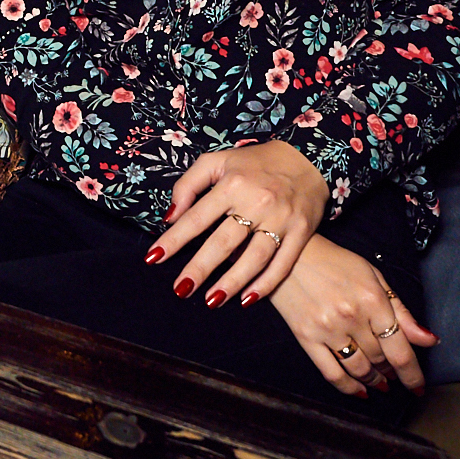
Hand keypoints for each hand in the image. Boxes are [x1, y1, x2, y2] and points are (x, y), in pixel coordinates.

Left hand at [145, 140, 329, 307]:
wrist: (306, 158)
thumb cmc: (253, 163)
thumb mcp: (216, 161)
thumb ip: (189, 185)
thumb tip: (170, 216)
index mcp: (232, 184)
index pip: (196, 217)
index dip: (174, 239)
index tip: (153, 258)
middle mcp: (257, 202)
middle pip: (223, 242)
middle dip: (200, 268)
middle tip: (180, 289)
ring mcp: (281, 219)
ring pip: (254, 257)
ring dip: (232, 282)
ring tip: (211, 300)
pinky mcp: (301, 231)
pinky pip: (283, 263)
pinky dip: (266, 284)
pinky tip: (247, 299)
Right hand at [267, 234, 437, 396]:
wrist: (288, 254)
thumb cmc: (333, 261)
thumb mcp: (373, 276)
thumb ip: (400, 310)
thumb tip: (428, 340)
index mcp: (372, 299)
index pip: (400, 350)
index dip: (413, 374)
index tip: (418, 386)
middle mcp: (351, 317)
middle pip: (380, 359)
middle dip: (391, 371)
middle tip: (394, 373)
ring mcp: (327, 329)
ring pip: (359, 369)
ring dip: (374, 381)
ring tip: (381, 383)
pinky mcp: (306, 337)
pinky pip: (331, 373)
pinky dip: (348, 387)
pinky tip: (359, 391)